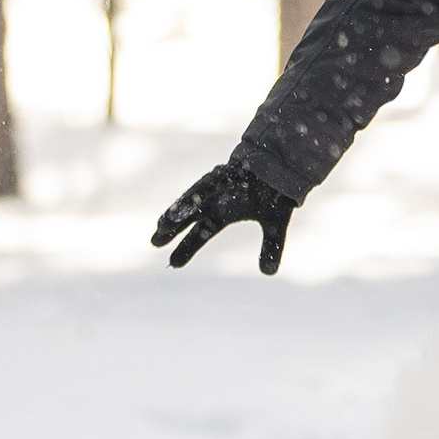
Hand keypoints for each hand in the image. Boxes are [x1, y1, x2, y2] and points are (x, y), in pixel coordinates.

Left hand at [152, 157, 295, 273]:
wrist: (284, 166)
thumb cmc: (275, 193)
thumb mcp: (274, 225)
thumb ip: (271, 248)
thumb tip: (268, 273)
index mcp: (222, 214)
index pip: (200, 234)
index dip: (186, 248)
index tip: (172, 264)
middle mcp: (215, 201)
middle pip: (188, 218)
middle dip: (171, 229)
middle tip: (154, 242)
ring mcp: (218, 187)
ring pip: (193, 201)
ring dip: (179, 211)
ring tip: (162, 225)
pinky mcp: (226, 174)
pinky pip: (209, 184)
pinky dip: (197, 194)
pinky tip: (184, 205)